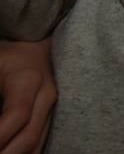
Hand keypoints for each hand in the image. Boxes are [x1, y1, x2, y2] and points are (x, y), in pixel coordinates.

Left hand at [0, 38, 55, 153]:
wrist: (35, 47)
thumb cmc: (6, 57)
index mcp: (28, 80)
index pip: (17, 114)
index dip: (0, 135)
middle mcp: (46, 95)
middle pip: (30, 135)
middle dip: (6, 153)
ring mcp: (53, 107)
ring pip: (37, 144)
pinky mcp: (52, 116)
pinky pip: (39, 143)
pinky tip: (11, 153)